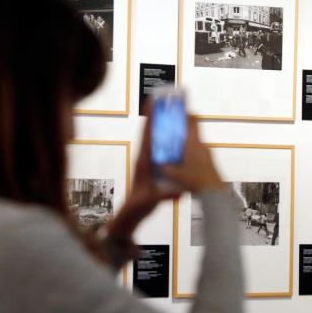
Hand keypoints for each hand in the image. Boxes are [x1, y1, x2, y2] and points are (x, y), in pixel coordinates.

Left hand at [105, 101, 180, 239]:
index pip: (147, 135)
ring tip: (170, 109)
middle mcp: (145, 157)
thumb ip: (164, 195)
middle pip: (151, 131)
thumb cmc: (139, 205)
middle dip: (157, 114)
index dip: (151, 118)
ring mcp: (148, 161)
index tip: (153, 101)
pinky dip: (165, 137)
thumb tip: (179, 191)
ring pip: (154, 137)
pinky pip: (159, 147)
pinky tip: (174, 133)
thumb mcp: (152, 200)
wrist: (132, 213)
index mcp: (143, 161)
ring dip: (161, 124)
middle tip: (165, 99)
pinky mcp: (151, 166)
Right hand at [161, 116, 222, 192]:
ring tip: (176, 151)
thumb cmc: (197, 181)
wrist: (214, 192)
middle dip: (182, 132)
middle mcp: (202, 145)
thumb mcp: (175, 174)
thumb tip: (159, 164)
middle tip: (172, 133)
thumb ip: (166, 168)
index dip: (186, 113)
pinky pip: (199, 154)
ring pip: (195, 144)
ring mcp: (207, 153)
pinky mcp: (210, 162)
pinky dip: (191, 155)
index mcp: (194, 143)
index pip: (192, 120)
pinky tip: (185, 165)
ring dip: (186, 145)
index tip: (179, 110)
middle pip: (192, 132)